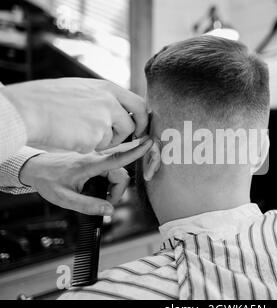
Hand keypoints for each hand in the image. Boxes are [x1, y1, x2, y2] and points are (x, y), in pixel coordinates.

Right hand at [0, 78, 148, 152]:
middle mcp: (110, 102)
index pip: (139, 103)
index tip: (141, 128)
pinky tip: (72, 136)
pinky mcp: (95, 136)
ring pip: (115, 139)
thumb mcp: (83, 89)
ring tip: (82, 133)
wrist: (30, 109)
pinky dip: (88, 146)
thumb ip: (104, 98)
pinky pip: (98, 147)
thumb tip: (123, 111)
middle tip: (128, 140)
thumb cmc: (50, 99)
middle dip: (133, 134)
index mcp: (108, 88)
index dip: (144, 118)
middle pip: (133, 124)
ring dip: (104, 142)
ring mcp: (104, 119)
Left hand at [20, 137, 157, 215]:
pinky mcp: (95, 160)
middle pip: (121, 174)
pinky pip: (111, 170)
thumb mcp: (64, 199)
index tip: (150, 143)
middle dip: (118, 192)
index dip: (135, 152)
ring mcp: (96, 158)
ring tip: (100, 198)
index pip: (118, 158)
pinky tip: (100, 189)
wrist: (36, 167)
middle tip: (104, 204)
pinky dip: (111, 182)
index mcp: (90, 164)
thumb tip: (110, 211)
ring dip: (114, 188)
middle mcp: (96, 158)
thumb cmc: (48, 181)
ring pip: (118, 173)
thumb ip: (88, 206)